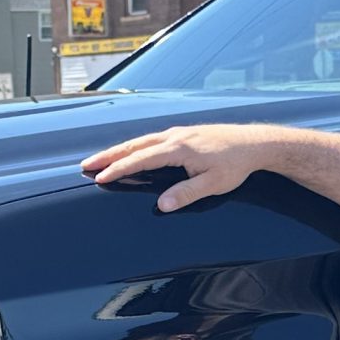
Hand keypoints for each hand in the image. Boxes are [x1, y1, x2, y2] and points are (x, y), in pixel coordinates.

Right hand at [80, 125, 280, 212]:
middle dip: (108, 156)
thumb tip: (162, 205)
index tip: (99, 176)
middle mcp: (174, 136)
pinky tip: (131, 151)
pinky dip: (135, 146)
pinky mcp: (184, 134)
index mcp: (178, 148)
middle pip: (134, 146)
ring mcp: (178, 133)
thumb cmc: (236, 164)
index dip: (118, 169)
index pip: (141, 160)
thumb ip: (186, 194)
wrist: (254, 143)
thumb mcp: (213, 184)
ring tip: (100, 158)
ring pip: (141, 141)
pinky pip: (152, 139)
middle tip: (85, 164)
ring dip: (119, 150)